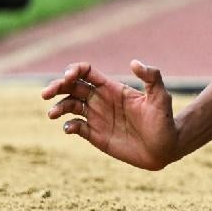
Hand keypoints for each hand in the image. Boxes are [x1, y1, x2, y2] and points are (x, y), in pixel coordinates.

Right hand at [41, 60, 177, 170]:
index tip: (68, 77)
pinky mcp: (96, 135)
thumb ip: (151, 77)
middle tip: (46, 93)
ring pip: (70, 106)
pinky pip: (76, 127)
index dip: (74, 70)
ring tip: (53, 114)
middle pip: (72, 87)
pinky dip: (68, 126)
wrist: (166, 148)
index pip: (87, 73)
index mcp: (113, 89)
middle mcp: (102, 101)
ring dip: (58, 106)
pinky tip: (70, 128)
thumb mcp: (161, 97)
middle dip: (57, 86)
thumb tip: (134, 62)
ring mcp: (98, 118)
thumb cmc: (164, 121)